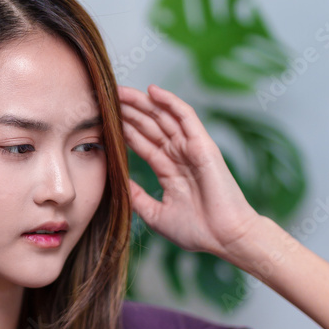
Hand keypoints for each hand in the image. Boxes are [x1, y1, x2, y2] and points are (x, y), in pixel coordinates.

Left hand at [118, 82, 260, 256]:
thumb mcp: (155, 213)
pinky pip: (186, 117)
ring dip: (143, 103)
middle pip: (150, 127)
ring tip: (121, 90)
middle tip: (107, 96)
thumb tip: (116, 182)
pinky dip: (170, 102)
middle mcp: (180, 157)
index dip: (125, 130)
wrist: (224, 238)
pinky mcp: (203, 145)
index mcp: (170, 171)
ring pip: (164, 118)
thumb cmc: (197, 232)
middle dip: (130, 112)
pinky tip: (153, 91)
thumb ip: (136, 196)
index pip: (143, 143)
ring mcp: (192, 149)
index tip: (105, 120)